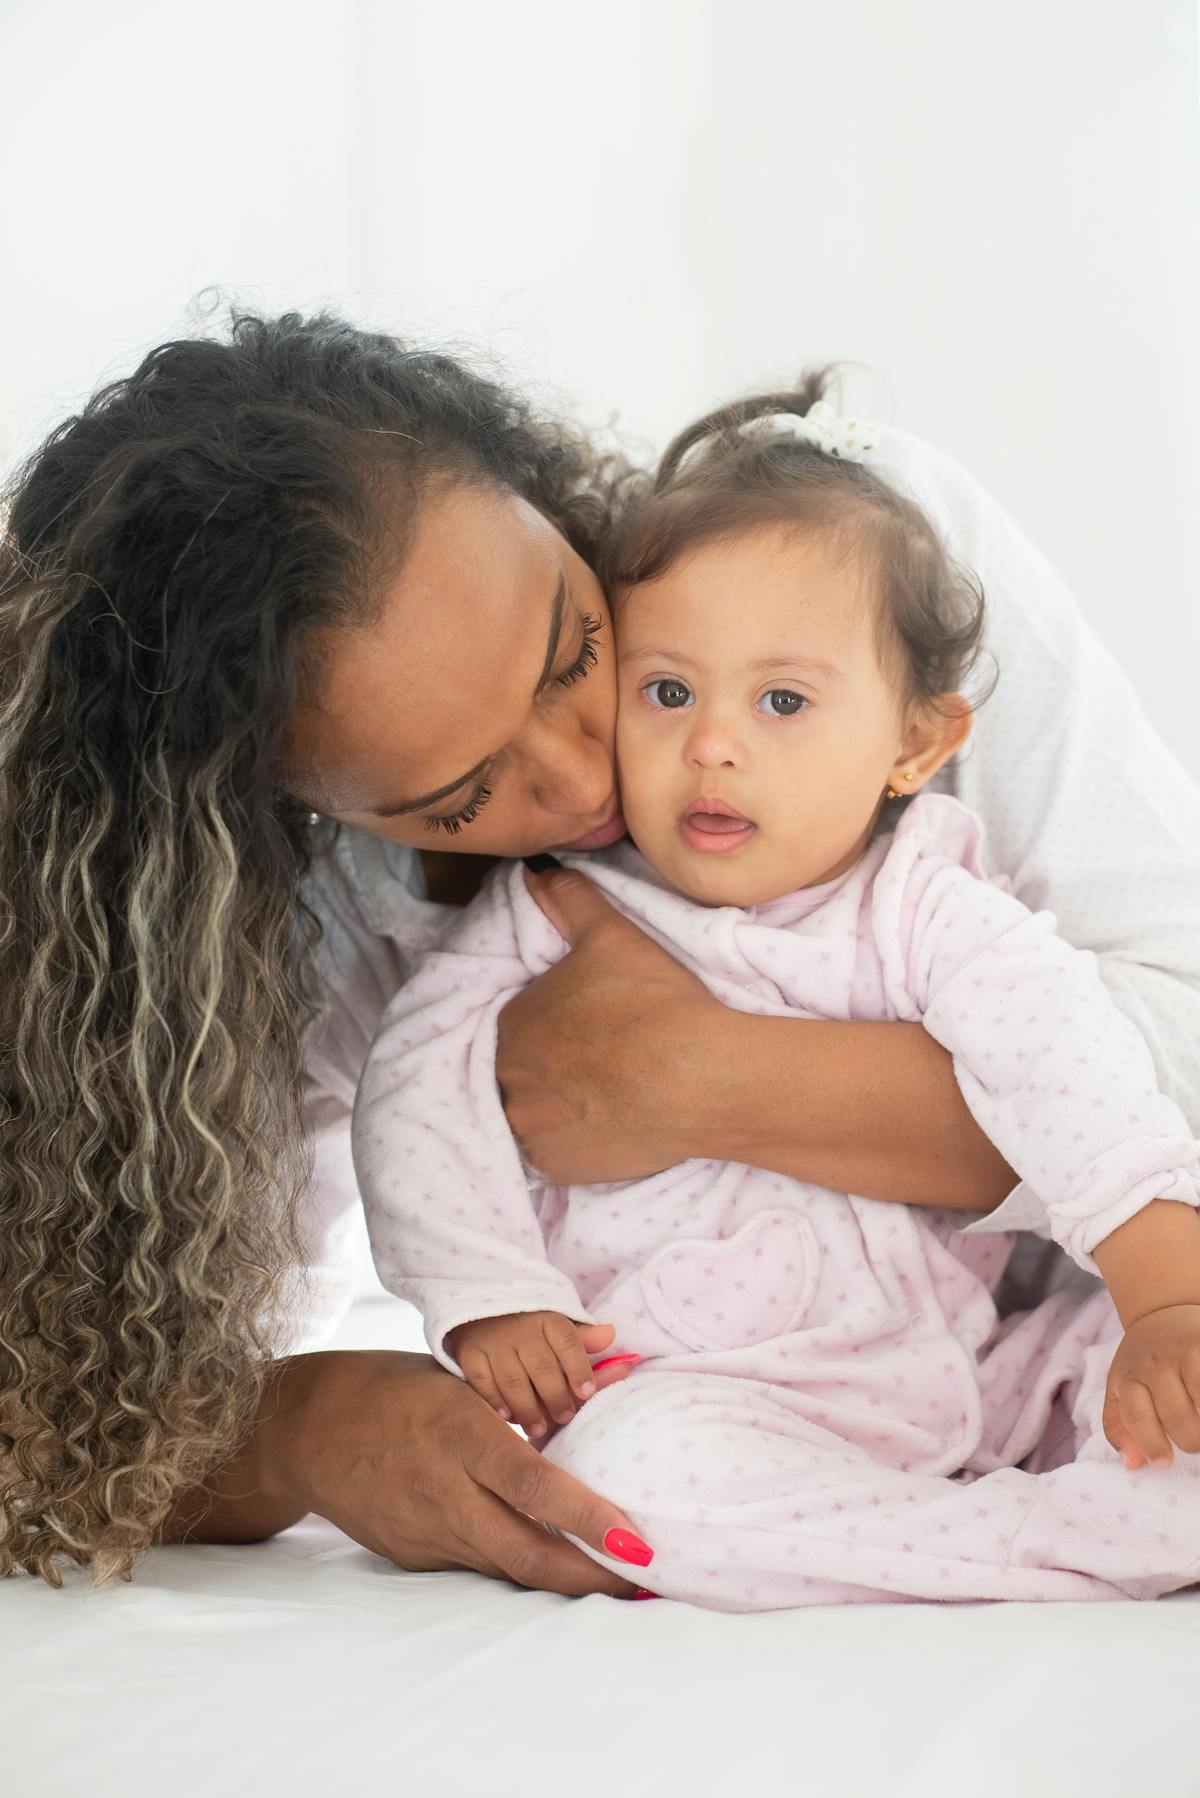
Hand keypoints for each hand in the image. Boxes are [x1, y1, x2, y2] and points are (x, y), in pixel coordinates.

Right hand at [257, 1350, 649, 1595]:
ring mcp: (427, 1534)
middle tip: (648, 1583)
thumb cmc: (392, 1388)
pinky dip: (518, 1564)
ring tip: (618, 1579)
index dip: (588, 1519)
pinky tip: (552, 1562)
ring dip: (563, 1579)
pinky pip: (479, 1563)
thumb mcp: (456, 1381)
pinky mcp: (414, 1556)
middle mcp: (444, 1493)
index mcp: (458, 1435)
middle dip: (593, 1578)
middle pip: (528, 1555)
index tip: (636, 1541)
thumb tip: (589, 1400)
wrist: (305, 1430)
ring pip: (508, 1569)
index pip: (533, 1486)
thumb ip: (513, 1407)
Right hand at [447, 1312, 617, 1437]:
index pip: (567, 1342)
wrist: (482, 1313)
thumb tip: (611, 1334)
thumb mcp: (559, 1327)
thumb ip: (585, 1339)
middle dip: (555, 1396)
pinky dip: (494, 1400)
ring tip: (538, 1428)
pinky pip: (482, 1381)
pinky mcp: (470, 1354)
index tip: (586, 1393)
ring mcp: (493, 1341)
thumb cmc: (531, 1329)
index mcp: (548, 1320)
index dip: (579, 1368)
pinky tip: (506, 1416)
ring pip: (512, 1378)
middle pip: (542, 1366)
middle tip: (564, 1418)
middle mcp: (521, 1329)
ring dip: (527, 1407)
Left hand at [496, 866, 717, 1182]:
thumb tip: (534, 873)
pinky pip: (555, 1154)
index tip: (594, 1031)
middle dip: (554, 1069)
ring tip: (608, 1098)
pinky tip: (610, 1127)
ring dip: (560, 1108)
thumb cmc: (652, 1000)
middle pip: (523, 1072)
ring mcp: (530, 1127)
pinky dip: (576, 1143)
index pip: (523, 1025)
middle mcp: (508, 1078)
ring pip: (535, 1116)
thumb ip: (567, 899)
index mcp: (513, 1021)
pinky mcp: (557, 1166)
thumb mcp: (610, 934)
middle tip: (603, 1066)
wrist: (697, 1075)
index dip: (559, 1026)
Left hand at [1101, 1304, 1199, 1470]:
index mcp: (1128, 1379)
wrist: (1160, 1311)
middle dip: (1188, 1438)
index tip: (1164, 1464)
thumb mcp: (1122, 1386)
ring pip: (1199, 1394)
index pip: (1135, 1414)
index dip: (1150, 1442)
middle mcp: (1153, 1365)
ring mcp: (1182, 1353)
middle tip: (1194, 1445)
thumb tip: (1131, 1464)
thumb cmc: (1143, 1361)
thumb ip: (1120, 1424)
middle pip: (1174, 1412)